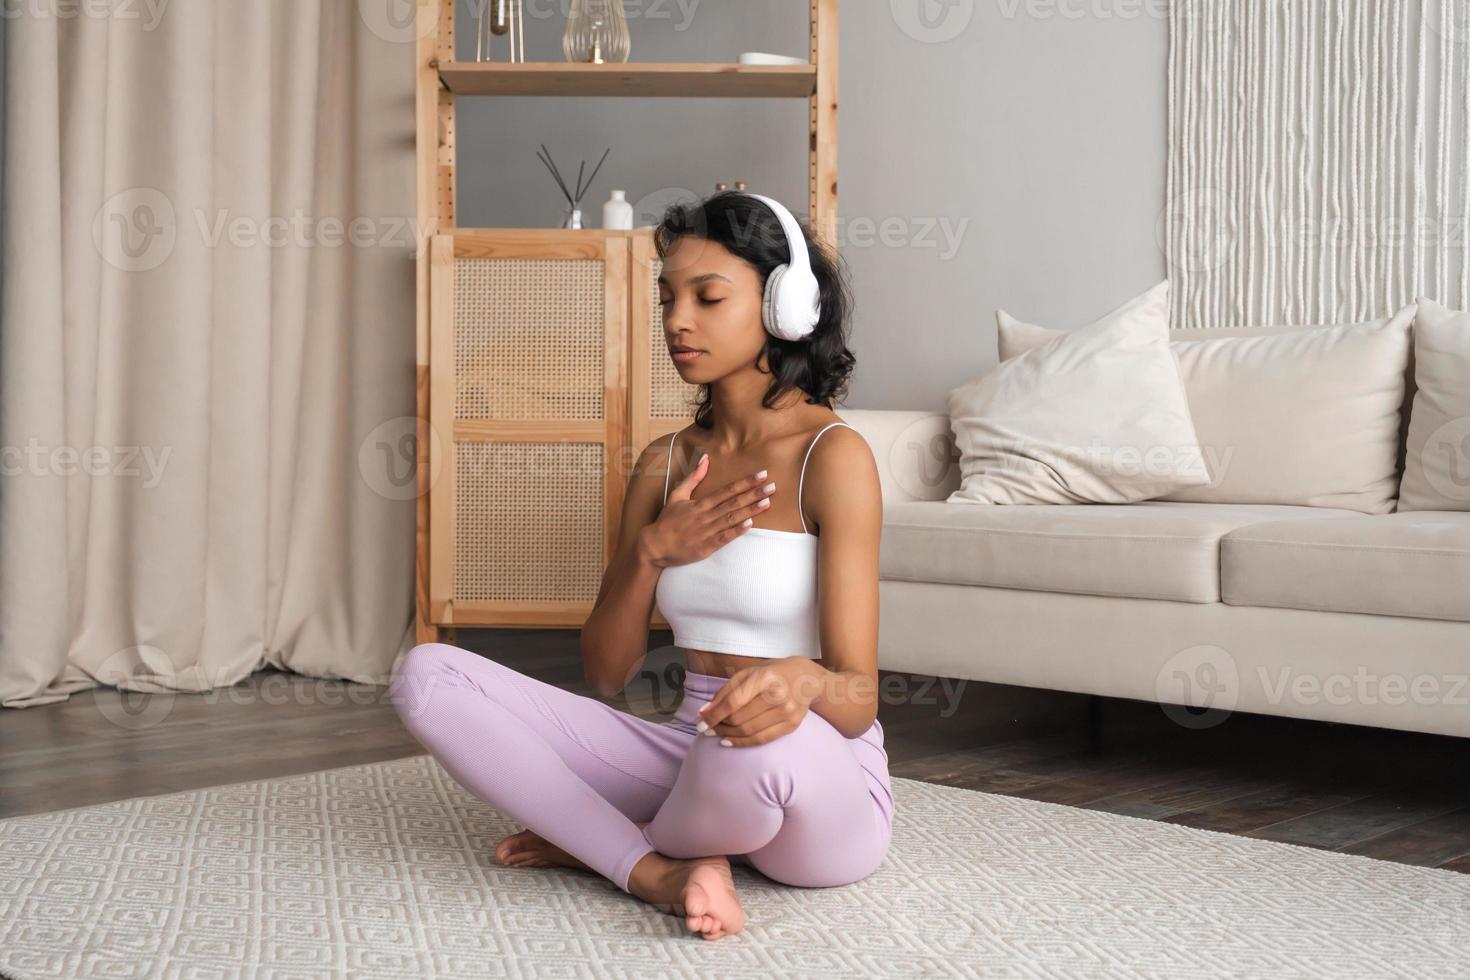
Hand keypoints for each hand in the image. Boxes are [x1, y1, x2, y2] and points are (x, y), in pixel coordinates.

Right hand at [640, 454, 776, 567]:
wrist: (654, 546)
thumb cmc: (667, 520)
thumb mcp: (677, 495)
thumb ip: (693, 477)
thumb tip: (705, 458)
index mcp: (699, 504)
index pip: (726, 490)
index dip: (745, 482)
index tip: (761, 475)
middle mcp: (704, 516)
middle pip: (733, 503)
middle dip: (754, 494)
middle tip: (772, 486)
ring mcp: (706, 532)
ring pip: (731, 519)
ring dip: (750, 510)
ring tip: (767, 502)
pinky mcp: (705, 548)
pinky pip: (724, 538)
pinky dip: (737, 531)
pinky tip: (750, 524)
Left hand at [695, 660, 823, 746]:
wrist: (806, 679)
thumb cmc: (771, 674)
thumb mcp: (748, 673)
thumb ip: (725, 692)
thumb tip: (704, 713)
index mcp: (764, 677)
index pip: (733, 702)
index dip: (714, 715)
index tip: (700, 722)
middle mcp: (778, 695)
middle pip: (739, 719)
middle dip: (719, 725)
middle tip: (707, 727)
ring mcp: (787, 711)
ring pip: (748, 731)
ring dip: (727, 735)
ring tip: (717, 733)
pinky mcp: (792, 725)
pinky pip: (761, 740)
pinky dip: (742, 743)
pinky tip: (729, 740)